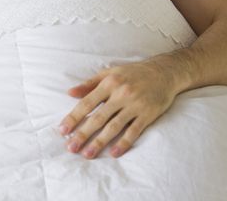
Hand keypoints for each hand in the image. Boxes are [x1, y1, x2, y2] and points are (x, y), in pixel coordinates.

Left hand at [58, 58, 182, 158]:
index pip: (87, 103)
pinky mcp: (148, 115)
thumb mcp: (109, 73)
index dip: (74, 117)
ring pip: (114, 127)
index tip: (62, 130)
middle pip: (99, 118)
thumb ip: (89, 84)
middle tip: (71, 147)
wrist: (164, 72)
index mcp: (109, 84)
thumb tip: (70, 93)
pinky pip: (134, 131)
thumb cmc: (132, 73)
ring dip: (100, 142)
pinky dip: (124, 143)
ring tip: (87, 154)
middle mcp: (121, 95)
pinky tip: (113, 153)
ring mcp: (135, 106)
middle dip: (83, 134)